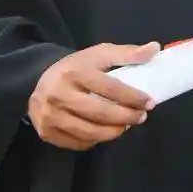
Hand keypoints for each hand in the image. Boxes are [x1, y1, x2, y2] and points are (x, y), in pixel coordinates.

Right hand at [29, 42, 159, 150]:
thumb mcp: (99, 54)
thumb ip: (127, 53)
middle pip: (100, 113)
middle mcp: (60, 95)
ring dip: (114, 132)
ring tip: (126, 125)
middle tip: (141, 117)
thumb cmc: (75, 68)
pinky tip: (105, 131)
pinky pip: (79, 143)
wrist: (38, 81)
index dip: (133, 97)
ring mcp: (51, 116)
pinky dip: (96, 140)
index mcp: (74, 72)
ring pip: (90, 132)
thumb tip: (154, 48)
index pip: (109, 88)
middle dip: (126, 117)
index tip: (149, 102)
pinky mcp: (47, 133)